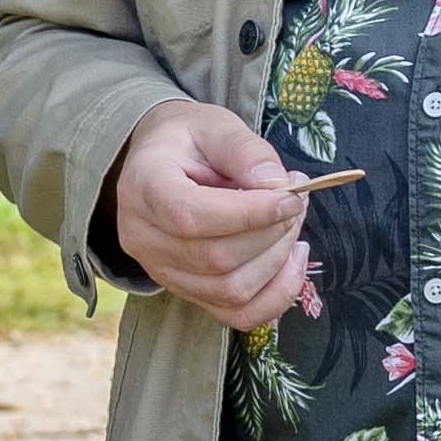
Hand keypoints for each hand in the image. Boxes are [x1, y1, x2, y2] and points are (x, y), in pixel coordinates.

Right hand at [110, 103, 315, 335]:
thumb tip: (279, 186)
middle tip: (296, 201)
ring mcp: (161, 272)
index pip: (190, 216)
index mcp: (143, 187)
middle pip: (215, 258)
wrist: (159, 161)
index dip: (248, 214)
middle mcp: (143, 238)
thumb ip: (246, 150)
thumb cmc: (187, 140)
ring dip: (278, 260)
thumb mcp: (214, 125)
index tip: (291, 197)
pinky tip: (292, 260)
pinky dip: (276, 295)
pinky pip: (236, 315)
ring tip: (291, 222)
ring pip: (230, 290)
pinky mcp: (186, 292)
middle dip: (271, 233)